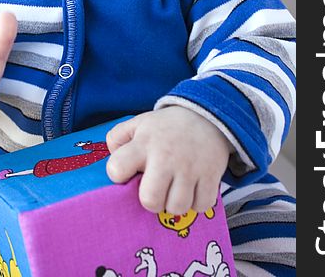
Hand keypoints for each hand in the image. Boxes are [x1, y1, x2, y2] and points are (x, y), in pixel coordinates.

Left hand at [106, 106, 232, 214]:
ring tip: (175, 189)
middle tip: (155, 189)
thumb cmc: (167, 128)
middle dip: (150, 200)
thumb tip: (113, 162)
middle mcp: (166, 156)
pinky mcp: (211, 176)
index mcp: (144, 143)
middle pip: (150, 200)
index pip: (117, 168)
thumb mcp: (139, 124)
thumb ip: (118, 138)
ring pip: (177, 207)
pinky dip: (197, 202)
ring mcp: (190, 167)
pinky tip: (193, 189)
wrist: (207, 116)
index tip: (128, 172)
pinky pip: (201, 206)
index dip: (119, 175)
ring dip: (174, 203)